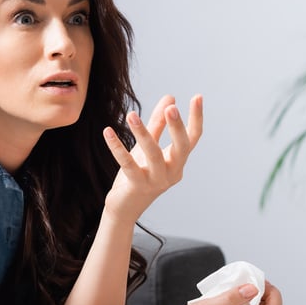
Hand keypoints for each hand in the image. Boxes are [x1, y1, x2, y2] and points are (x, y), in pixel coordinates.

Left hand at [102, 94, 202, 223]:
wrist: (124, 208)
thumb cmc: (138, 174)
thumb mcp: (148, 147)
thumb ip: (158, 124)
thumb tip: (170, 98)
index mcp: (178, 162)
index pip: (192, 138)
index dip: (196, 118)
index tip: (197, 96)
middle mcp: (172, 172)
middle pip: (180, 148)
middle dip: (176, 127)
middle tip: (171, 107)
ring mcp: (156, 181)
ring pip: (153, 154)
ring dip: (142, 133)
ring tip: (131, 114)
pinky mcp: (137, 186)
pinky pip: (127, 164)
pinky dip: (117, 147)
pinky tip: (108, 132)